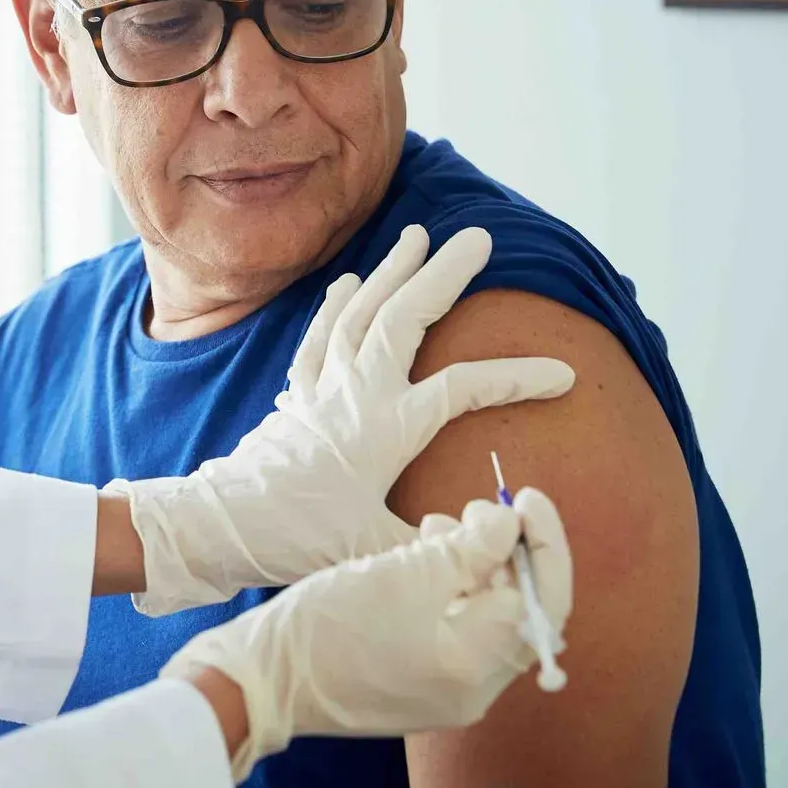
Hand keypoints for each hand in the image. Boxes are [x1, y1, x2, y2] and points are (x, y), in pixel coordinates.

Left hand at [117, 225, 575, 615]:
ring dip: (390, 271)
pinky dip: (336, 304)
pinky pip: (319, 334)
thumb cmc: (300, 540)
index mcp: (387, 427)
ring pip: (361, 312)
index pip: (466, 388)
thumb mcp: (378, 552)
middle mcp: (356, 392)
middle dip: (445, 274)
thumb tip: (494, 540)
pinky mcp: (295, 394)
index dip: (518, 377)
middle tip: (479, 237)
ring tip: (416, 234)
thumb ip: (440, 546)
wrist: (223, 525)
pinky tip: (348, 282)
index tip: (564, 373)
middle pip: (406, 317)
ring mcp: (322, 386)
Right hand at [164, 489, 572, 780]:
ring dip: (476, 568)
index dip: (545, 545)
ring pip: (487, 620)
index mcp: (474, 669)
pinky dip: (451, 591)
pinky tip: (422, 559)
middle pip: (519, 613)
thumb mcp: (403, 572)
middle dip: (507, 554)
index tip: (527, 499)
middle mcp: (473, 692)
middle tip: (480, 508)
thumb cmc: (329, 624)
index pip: (542, 602)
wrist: (263, 678)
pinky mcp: (420, 686)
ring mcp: (446, 693)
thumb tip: (511, 525)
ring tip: (439, 527)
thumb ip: (469, 548)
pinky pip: (457, 633)